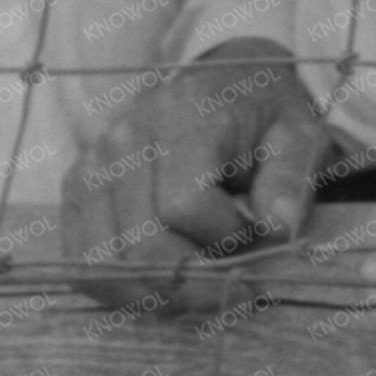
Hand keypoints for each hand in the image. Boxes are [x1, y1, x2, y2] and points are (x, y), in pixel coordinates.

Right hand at [59, 40, 330, 312]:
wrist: (225, 84)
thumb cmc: (265, 116)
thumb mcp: (299, 134)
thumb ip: (291, 180)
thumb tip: (275, 230)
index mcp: (185, 116)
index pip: (184, 205)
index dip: (224, 239)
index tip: (256, 237)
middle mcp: (126, 136)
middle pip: (140, 242)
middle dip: (190, 279)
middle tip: (229, 284)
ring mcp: (91, 164)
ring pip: (102, 260)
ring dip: (153, 291)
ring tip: (198, 286)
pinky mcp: (76, 189)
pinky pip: (81, 261)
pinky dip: (119, 286)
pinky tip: (160, 283)